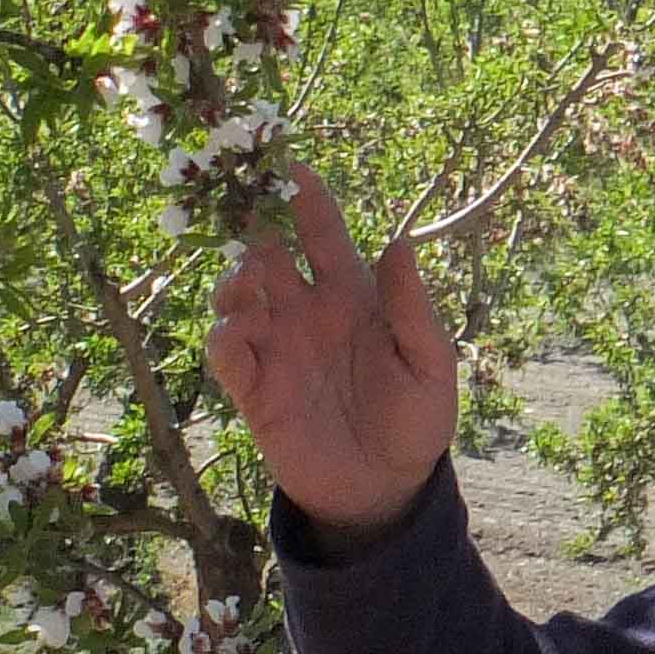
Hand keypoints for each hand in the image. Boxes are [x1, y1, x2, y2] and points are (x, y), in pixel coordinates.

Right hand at [204, 159, 455, 550]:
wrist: (386, 489)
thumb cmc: (416, 422)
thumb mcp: (430, 364)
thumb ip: (413, 308)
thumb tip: (399, 242)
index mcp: (352, 296)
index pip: (322, 233)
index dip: (306, 198)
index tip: (290, 164)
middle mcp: (307, 312)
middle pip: (267, 252)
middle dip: (253, 227)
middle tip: (244, 211)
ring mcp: (277, 348)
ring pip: (237, 292)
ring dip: (235, 279)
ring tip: (250, 285)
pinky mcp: (254, 388)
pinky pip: (225, 350)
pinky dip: (225, 334)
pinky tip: (241, 333)